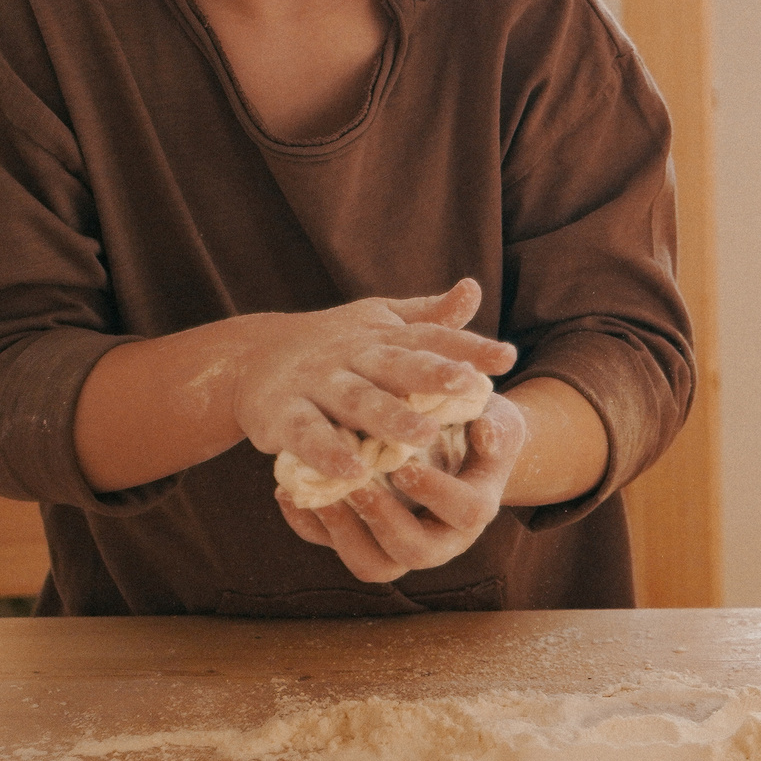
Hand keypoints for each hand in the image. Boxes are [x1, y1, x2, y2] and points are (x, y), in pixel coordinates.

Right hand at [233, 277, 515, 491]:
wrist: (251, 357)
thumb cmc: (336, 343)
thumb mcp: (381, 324)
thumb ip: (429, 317)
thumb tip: (474, 289)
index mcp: (381, 337)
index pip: (430, 338)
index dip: (468, 346)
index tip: (508, 357)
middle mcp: (352, 356)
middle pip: (396, 365)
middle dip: (431, 374)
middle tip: (466, 385)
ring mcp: (316, 383)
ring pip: (356, 400)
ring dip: (387, 417)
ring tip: (422, 436)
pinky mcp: (282, 414)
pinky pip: (306, 434)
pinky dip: (326, 452)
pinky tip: (351, 471)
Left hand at [277, 392, 527, 581]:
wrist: (452, 441)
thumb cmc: (477, 426)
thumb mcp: (499, 419)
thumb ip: (497, 427)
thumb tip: (487, 434)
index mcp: (474, 509)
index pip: (464, 512)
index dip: (436, 493)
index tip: (405, 465)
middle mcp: (440, 540)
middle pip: (414, 552)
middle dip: (383, 520)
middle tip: (358, 486)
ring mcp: (398, 546)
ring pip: (370, 564)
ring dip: (342, 532)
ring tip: (321, 495)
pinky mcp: (362, 539)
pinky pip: (331, 546)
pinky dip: (307, 524)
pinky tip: (286, 492)